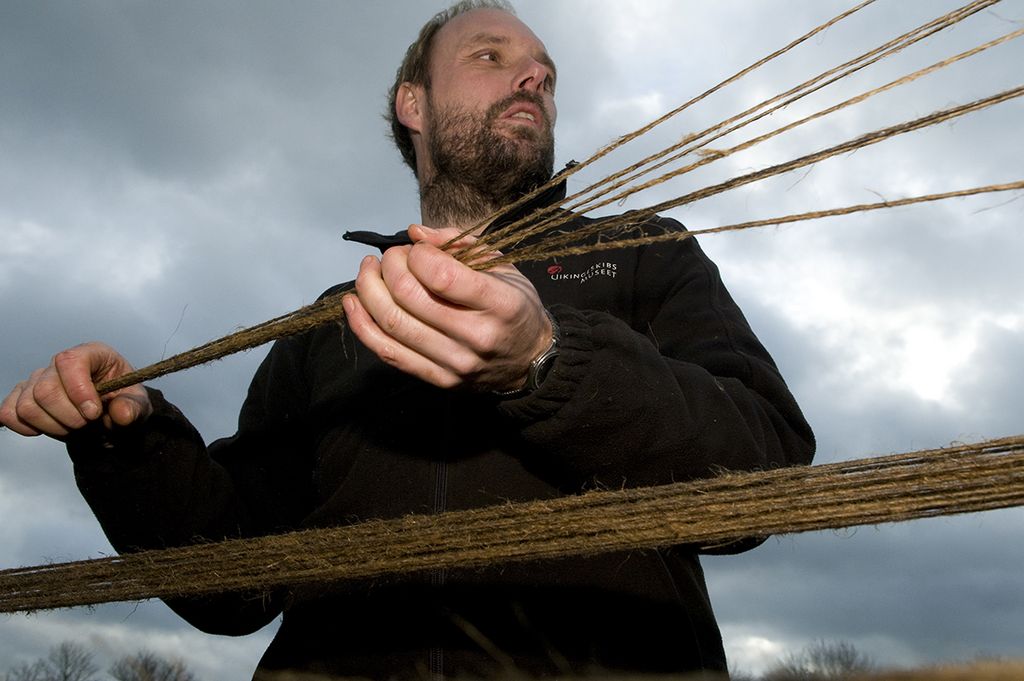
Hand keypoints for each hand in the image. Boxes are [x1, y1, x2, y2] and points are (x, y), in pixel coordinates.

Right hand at [0, 342, 151, 438]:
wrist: (111, 417)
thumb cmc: (124, 403)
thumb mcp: (140, 406)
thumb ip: (133, 409)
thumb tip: (120, 414)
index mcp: (93, 354)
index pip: (70, 361)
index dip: (78, 391)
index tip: (93, 413)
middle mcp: (61, 363)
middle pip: (45, 389)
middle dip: (68, 417)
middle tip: (87, 425)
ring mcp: (39, 378)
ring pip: (27, 406)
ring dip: (52, 426)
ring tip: (74, 428)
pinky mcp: (24, 396)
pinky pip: (9, 413)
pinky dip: (27, 427)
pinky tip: (49, 429)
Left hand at [343, 224, 551, 391]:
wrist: (529, 360)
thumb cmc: (514, 306)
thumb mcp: (501, 265)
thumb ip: (459, 243)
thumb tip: (414, 234)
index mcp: (500, 303)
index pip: (441, 276)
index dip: (417, 255)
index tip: (418, 250)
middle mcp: (476, 336)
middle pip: (410, 297)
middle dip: (390, 267)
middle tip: (391, 258)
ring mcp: (455, 362)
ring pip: (393, 324)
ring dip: (370, 290)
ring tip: (369, 271)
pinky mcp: (438, 379)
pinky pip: (389, 353)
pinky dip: (362, 325)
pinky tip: (354, 302)